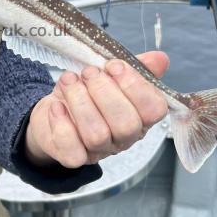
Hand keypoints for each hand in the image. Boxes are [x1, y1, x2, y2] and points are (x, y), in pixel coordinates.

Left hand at [24, 52, 169, 169]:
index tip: (113, 66)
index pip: (154, 109)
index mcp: (141, 117)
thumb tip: (160, 58)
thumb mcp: (111, 73)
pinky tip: (57, 105)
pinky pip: (72, 150)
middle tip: (89, 73)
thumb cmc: (89, 90)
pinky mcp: (73, 158)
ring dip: (80, 102)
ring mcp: (99, 151)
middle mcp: (124, 138)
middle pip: (126, 125)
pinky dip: (62, 124)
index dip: (135, 85)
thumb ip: (136, 66)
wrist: (57, 107)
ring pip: (97, 135)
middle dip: (104, 92)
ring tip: (69, 81)